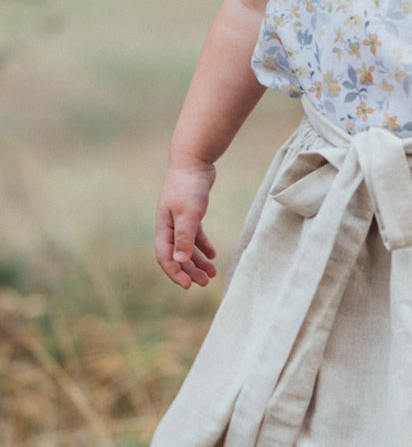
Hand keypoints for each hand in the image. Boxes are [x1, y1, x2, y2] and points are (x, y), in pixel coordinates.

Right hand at [155, 161, 217, 288]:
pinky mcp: (191, 212)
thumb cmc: (188, 186)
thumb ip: (184, 237)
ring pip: (187, 246)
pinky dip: (203, 245)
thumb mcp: (188, 213)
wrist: (194, 160)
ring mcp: (179, 219)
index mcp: (164, 227)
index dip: (175, 273)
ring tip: (212, 274)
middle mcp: (169, 225)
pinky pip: (196, 234)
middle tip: (205, 283)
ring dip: (198, 261)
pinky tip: (213, 255)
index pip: (165, 257)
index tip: (188, 286)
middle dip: (190, 270)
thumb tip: (180, 261)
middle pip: (178, 254)